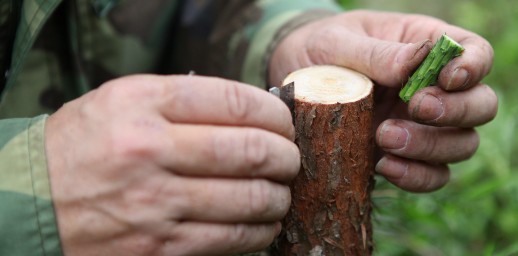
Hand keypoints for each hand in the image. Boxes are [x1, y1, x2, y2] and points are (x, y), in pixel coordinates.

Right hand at [45, 75, 298, 254]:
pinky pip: (232, 238)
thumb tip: (255, 113)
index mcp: (141, 103)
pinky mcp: (160, 248)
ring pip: (251, 198)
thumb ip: (183, 102)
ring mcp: (155, 203)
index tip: (284, 122)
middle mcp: (149, 150)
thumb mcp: (121, 102)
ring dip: (280, 196)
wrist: (28, 205)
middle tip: (290, 158)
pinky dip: (261, 230)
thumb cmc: (84, 146)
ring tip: (280, 191)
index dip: (275, 113)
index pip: (234, 101)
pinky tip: (263, 221)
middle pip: (252, 150)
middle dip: (287, 156)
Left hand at [269, 10, 496, 191]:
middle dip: (456, 111)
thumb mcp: (339, 42)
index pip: (476, 52)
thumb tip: (415, 63)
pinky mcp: (407, 156)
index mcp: (428, 47)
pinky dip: (416, 176)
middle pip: (482, 104)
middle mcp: (436, 88)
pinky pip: (433, 175)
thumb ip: (377, 53)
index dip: (474, 66)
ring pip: (464, 144)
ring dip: (432, 146)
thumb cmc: (321, 49)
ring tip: (384, 136)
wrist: (292, 80)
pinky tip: (384, 166)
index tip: (448, 78)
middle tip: (416, 108)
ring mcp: (425, 126)